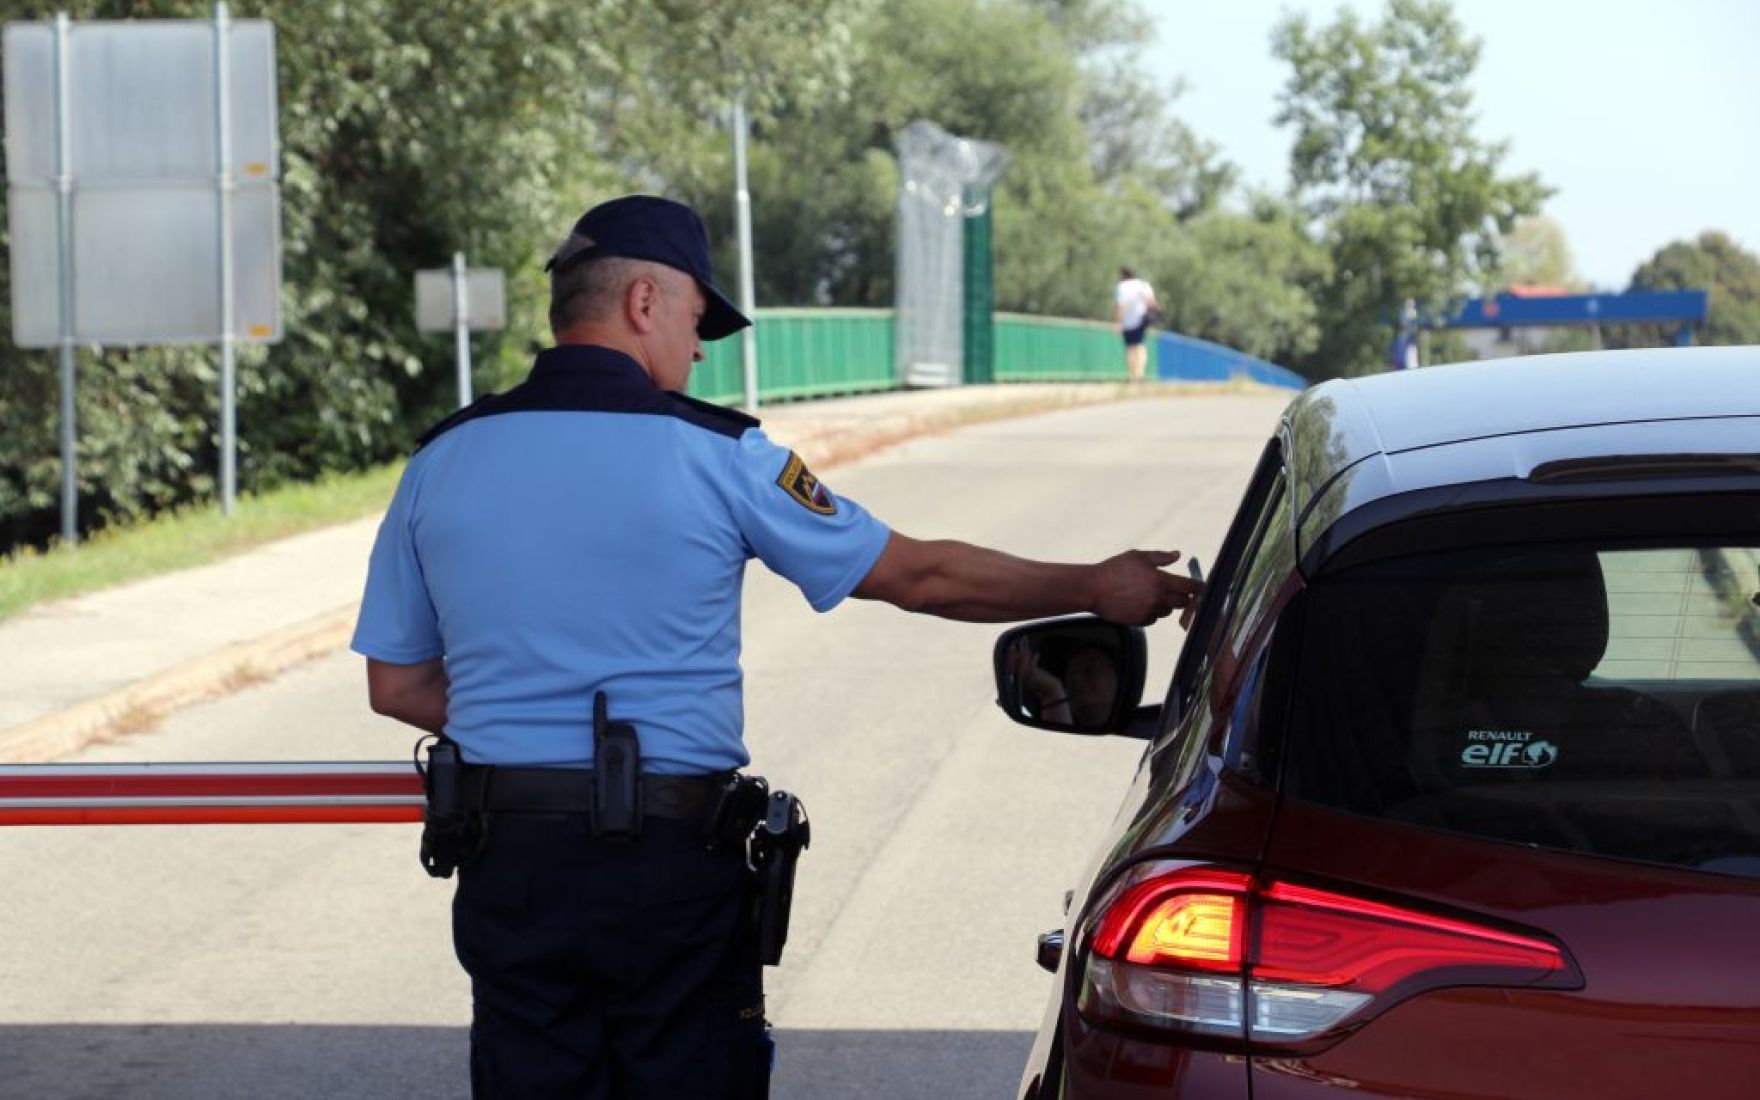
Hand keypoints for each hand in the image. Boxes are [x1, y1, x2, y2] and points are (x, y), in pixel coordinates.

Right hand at [1090, 549, 1204, 626]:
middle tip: (1179, 589)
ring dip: (1167, 604)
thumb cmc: (1114, 569)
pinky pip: (1154, 618)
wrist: (1093, 589)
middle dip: (1183, 596)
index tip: (1202, 587)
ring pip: (1169, 611)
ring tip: (1154, 594)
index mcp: (1160, 581)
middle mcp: (1158, 599)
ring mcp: (1150, 612)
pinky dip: (1153, 612)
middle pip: (1183, 602)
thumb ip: (1160, 557)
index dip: (1199, 587)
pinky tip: (1142, 602)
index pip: (1189, 587)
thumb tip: (1177, 555)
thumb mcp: (1138, 556)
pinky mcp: (1141, 622)